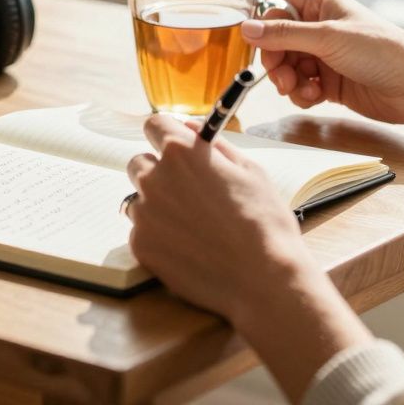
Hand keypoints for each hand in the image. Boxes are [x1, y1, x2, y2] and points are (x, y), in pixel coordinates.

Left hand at [126, 115, 375, 400]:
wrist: (263, 279)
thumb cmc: (264, 222)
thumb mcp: (250, 171)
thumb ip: (215, 144)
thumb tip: (189, 128)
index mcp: (181, 152)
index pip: (154, 125)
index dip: (166, 135)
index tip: (176, 148)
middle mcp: (154, 178)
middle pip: (139, 163)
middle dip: (158, 172)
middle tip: (188, 193)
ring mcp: (144, 214)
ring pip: (139, 200)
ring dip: (157, 206)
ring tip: (193, 227)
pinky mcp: (141, 246)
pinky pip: (141, 232)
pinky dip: (158, 237)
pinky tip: (188, 249)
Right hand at [244, 0, 403, 124]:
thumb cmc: (381, 52)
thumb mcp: (327, 38)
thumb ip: (284, 35)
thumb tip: (246, 29)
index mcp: (322, 5)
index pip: (277, 6)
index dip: (263, 24)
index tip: (255, 44)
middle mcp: (321, 29)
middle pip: (277, 42)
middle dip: (275, 61)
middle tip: (281, 76)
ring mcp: (325, 57)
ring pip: (287, 67)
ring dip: (288, 81)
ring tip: (302, 89)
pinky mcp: (331, 84)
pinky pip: (301, 87)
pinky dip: (302, 94)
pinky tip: (316, 97)